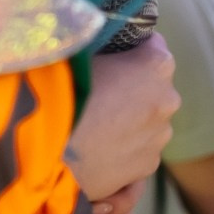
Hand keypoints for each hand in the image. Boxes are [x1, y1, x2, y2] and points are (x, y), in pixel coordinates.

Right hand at [65, 35, 177, 199]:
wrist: (46, 139)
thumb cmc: (62, 84)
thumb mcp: (84, 48)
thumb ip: (106, 47)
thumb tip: (107, 51)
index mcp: (157, 63)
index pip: (151, 48)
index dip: (129, 54)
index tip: (109, 61)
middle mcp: (168, 100)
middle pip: (153, 91)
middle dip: (132, 93)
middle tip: (97, 100)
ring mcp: (159, 137)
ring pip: (147, 126)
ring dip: (128, 125)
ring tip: (94, 132)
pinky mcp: (146, 166)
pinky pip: (137, 154)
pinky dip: (123, 154)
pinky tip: (98, 155)